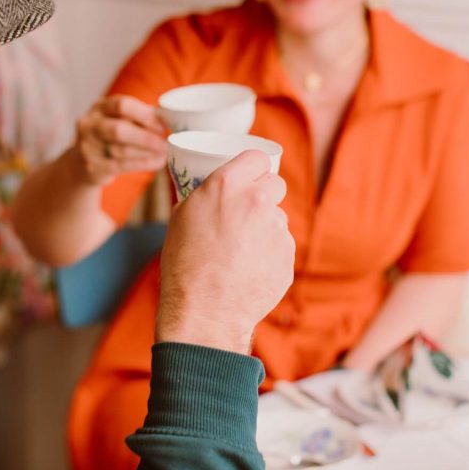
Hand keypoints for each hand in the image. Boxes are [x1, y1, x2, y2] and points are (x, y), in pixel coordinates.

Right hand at [73, 94, 166, 185]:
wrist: (82, 162)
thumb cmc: (110, 135)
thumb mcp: (117, 119)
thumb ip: (138, 116)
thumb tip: (167, 118)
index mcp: (99, 107)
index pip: (122, 105)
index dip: (145, 115)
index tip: (162, 124)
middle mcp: (89, 125)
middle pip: (119, 130)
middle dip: (146, 137)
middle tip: (164, 142)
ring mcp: (88, 147)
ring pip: (122, 150)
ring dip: (148, 152)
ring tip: (164, 152)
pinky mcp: (93, 167)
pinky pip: (123, 166)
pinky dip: (144, 163)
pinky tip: (158, 161)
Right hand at [156, 150, 294, 353]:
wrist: (205, 312)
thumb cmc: (185, 265)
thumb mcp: (181, 217)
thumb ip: (205, 195)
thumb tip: (213, 188)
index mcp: (227, 186)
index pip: (257, 157)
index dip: (253, 167)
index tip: (251, 176)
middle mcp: (256, 201)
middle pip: (275, 183)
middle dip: (264, 195)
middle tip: (247, 214)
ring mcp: (276, 229)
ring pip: (278, 217)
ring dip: (265, 227)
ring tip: (240, 252)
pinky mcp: (287, 254)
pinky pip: (282, 245)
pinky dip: (270, 253)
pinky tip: (249, 269)